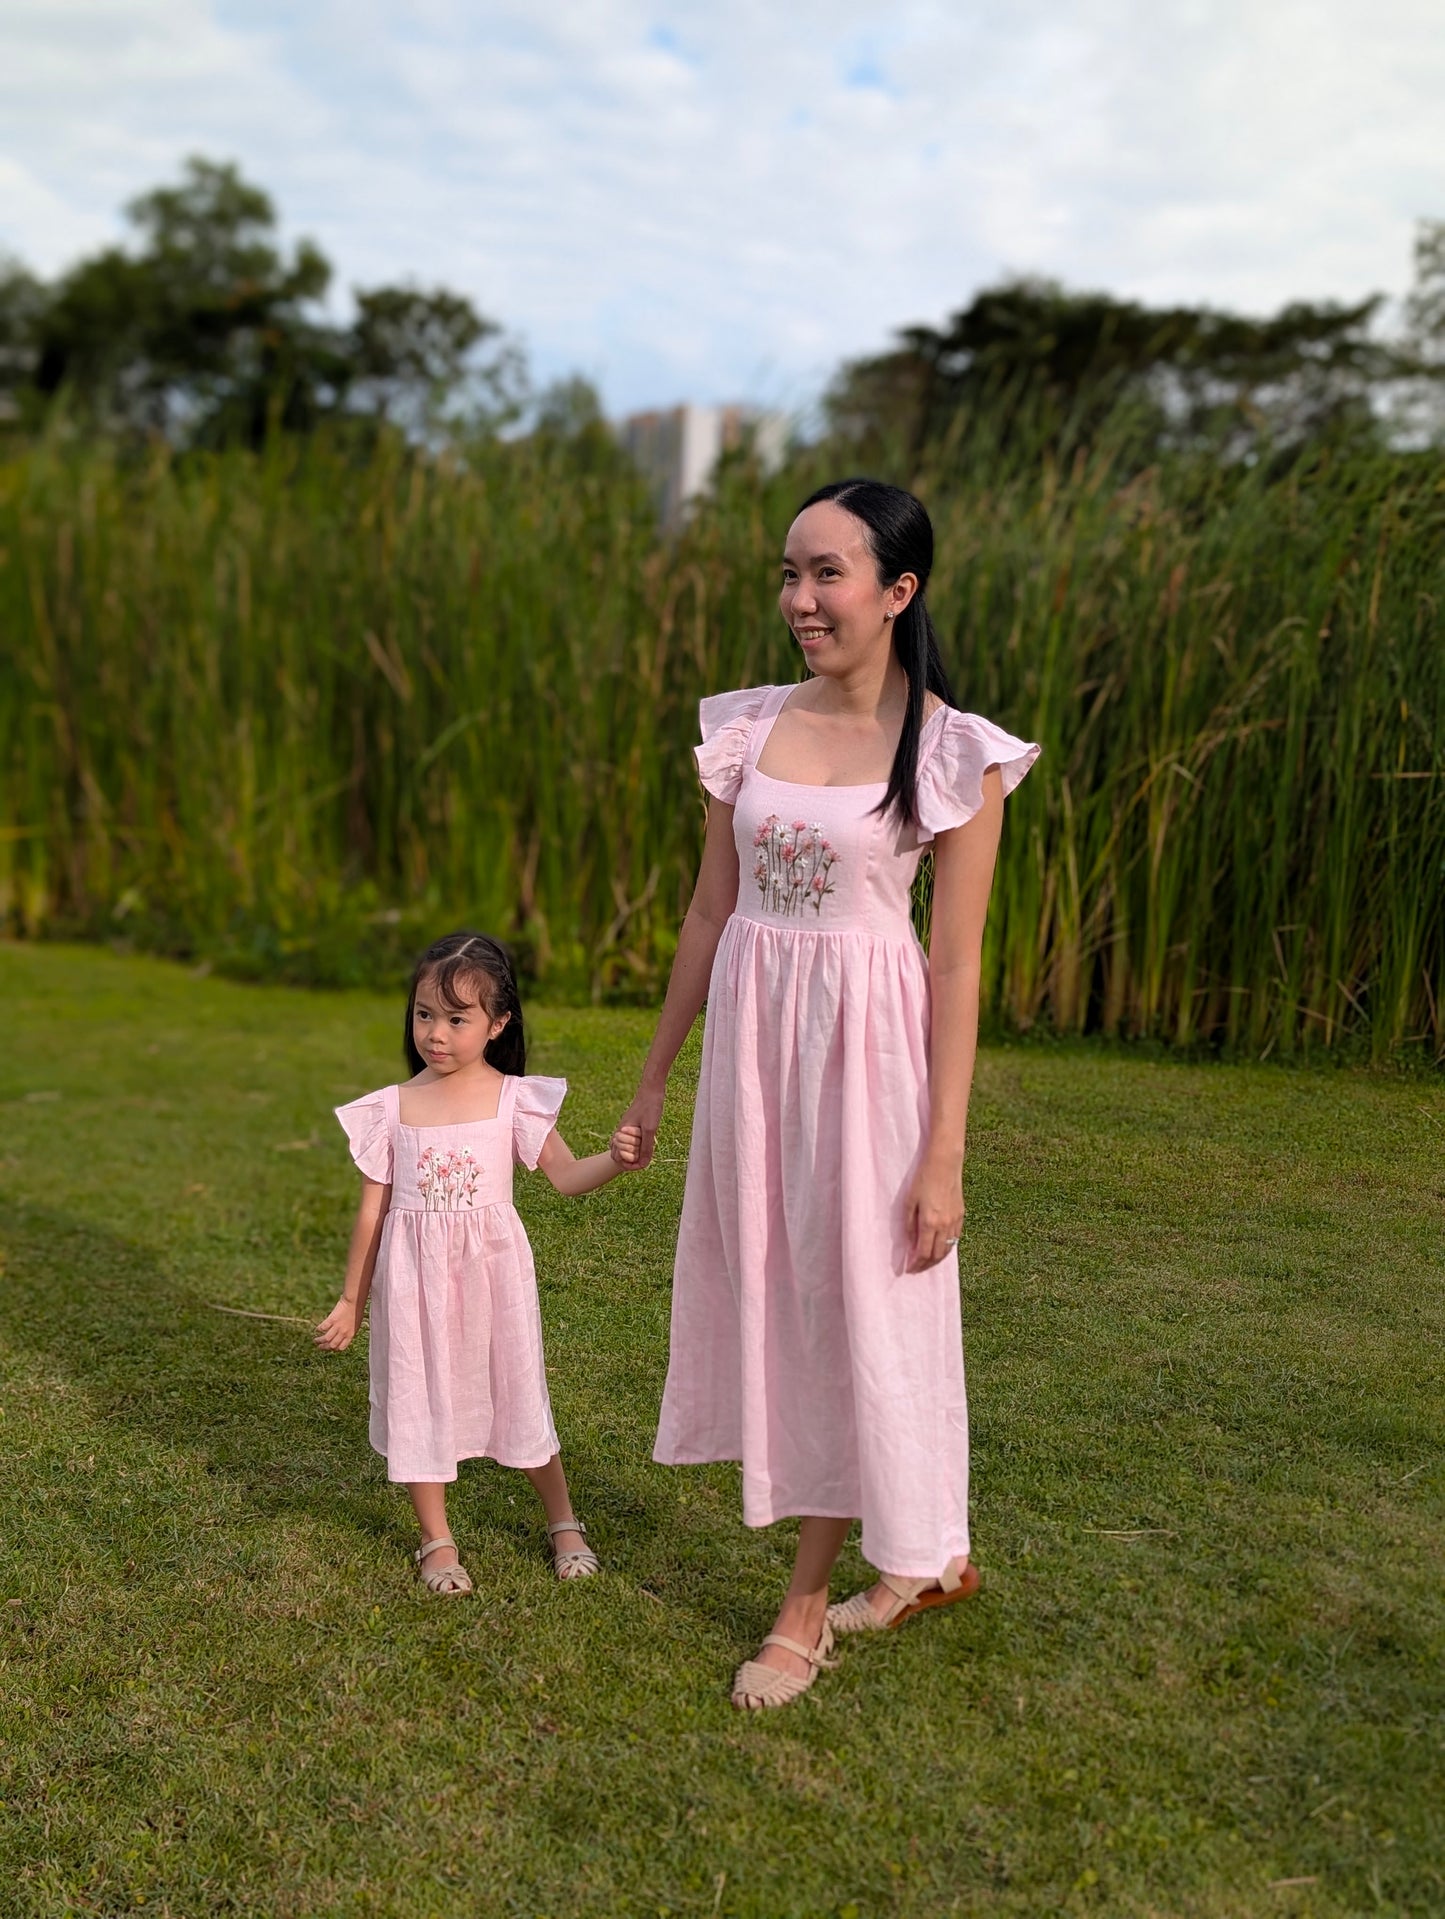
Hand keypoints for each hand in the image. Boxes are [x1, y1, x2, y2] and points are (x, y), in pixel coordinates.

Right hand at [314, 1296, 362, 1351]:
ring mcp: (337, 1327)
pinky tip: (317, 1329)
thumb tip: (342, 1336)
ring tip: (315, 1340)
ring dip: (319, 1341)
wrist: (354, 1301)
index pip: (341, 1347)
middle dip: (325, 1347)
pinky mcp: (332, 1320)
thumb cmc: (357, 1311)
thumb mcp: (355, 1325)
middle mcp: (344, 1333)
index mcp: (350, 1335)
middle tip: (320, 1346)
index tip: (330, 1347)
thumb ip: (349, 1331)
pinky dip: (319, 1329)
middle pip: (332, 1345)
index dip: (334, 1349)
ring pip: (326, 1339)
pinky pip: (323, 1328)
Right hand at [616, 1082, 664, 1168]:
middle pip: (617, 1155)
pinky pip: (628, 1141)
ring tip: (646, 1150)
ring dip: (633, 1153)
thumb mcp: (650, 1129)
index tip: (643, 1163)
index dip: (630, 1165)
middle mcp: (619, 1132)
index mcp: (620, 1134)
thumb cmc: (650, 1107)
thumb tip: (643, 1164)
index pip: (618, 1158)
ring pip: (623, 1148)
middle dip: (630, 1160)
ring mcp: (624, 1129)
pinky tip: (647, 1142)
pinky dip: (636, 1145)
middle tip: (644, 1157)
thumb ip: (646, 1147)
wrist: (651, 1089)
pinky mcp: (630, 1125)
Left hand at [904, 1155, 964, 1272]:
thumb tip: (910, 1244)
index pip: (923, 1252)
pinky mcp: (961, 1215)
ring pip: (948, 1249)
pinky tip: (941, 1248)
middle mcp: (944, 1225)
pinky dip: (947, 1247)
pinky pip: (955, 1239)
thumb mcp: (909, 1201)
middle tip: (917, 1268)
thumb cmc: (923, 1179)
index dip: (916, 1264)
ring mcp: (955, 1221)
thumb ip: (909, 1225)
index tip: (909, 1269)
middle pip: (937, 1255)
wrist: (944, 1163)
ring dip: (937, 1259)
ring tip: (928, 1262)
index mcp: (929, 1222)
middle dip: (926, 1265)